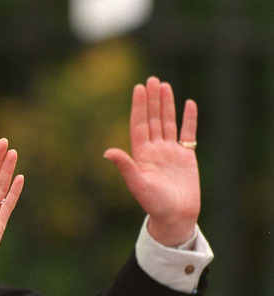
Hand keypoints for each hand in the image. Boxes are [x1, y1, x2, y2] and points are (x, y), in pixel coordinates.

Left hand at [104, 77, 199, 246]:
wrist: (175, 216)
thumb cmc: (154, 204)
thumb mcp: (137, 184)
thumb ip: (125, 166)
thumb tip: (107, 152)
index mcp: (141, 154)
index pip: (139, 124)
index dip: (139, 106)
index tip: (138, 88)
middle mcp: (154, 150)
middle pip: (153, 119)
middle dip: (151, 100)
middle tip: (151, 79)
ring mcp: (170, 152)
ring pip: (168, 122)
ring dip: (166, 105)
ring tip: (164, 85)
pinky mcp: (186, 157)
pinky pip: (188, 133)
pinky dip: (189, 119)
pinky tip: (189, 103)